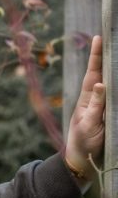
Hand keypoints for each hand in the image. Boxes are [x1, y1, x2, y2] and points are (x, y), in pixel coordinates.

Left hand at [65, 35, 105, 181]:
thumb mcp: (89, 125)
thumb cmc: (82, 143)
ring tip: (116, 50)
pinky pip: (115, 97)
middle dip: (107, 56)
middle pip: (103, 74)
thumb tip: (101, 84)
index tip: (99, 38)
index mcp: (87, 99)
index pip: (94, 73)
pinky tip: (115, 78)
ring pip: (111, 83)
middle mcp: (96, 99)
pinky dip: (115, 85)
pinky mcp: (110, 114)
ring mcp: (103, 106)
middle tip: (111, 36)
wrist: (82, 162)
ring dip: (113, 69)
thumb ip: (95, 105)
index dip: (97, 56)